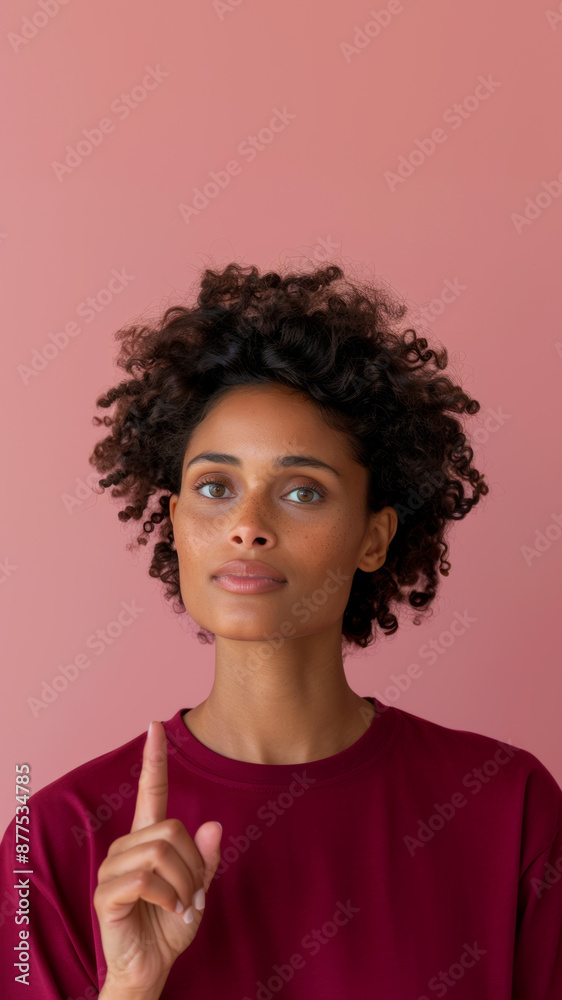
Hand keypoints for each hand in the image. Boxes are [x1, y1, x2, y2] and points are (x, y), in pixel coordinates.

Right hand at [93, 719, 222, 995]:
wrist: (150, 965)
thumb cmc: (171, 924)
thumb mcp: (198, 890)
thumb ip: (206, 860)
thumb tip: (214, 824)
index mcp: (148, 839)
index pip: (151, 791)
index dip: (154, 759)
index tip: (155, 726)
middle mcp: (127, 846)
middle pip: (171, 829)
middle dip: (194, 864)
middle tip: (193, 894)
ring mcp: (113, 869)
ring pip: (161, 852)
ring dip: (183, 883)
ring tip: (181, 905)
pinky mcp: (106, 893)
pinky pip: (146, 879)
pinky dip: (168, 897)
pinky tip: (169, 911)